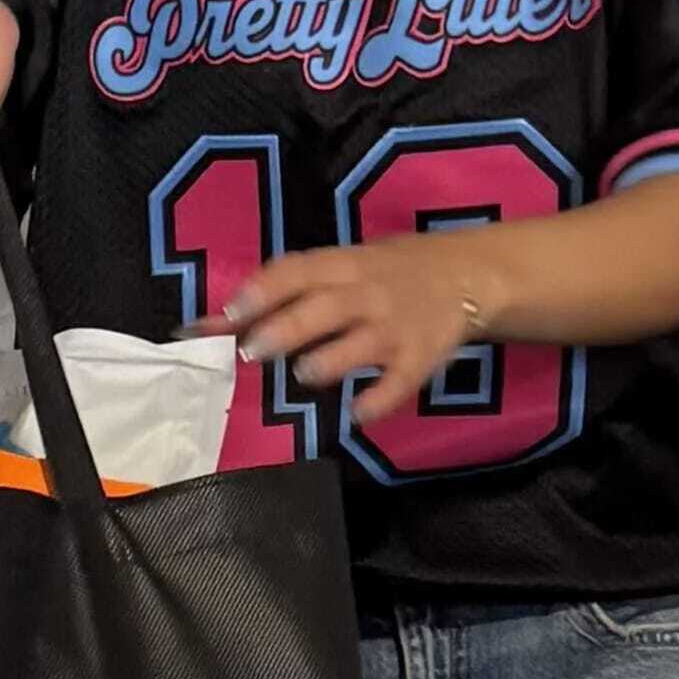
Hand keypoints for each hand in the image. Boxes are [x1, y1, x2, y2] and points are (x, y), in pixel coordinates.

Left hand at [207, 230, 505, 424]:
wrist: (467, 275)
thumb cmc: (383, 273)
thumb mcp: (341, 268)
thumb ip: (284, 292)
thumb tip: (210, 322)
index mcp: (342, 265)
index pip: (297, 271)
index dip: (262, 290)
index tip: (229, 312)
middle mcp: (367, 293)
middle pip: (323, 309)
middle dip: (287, 328)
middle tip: (254, 351)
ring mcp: (395, 326)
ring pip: (360, 344)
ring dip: (330, 360)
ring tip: (305, 373)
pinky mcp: (421, 358)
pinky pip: (400, 382)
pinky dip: (379, 399)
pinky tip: (355, 414)